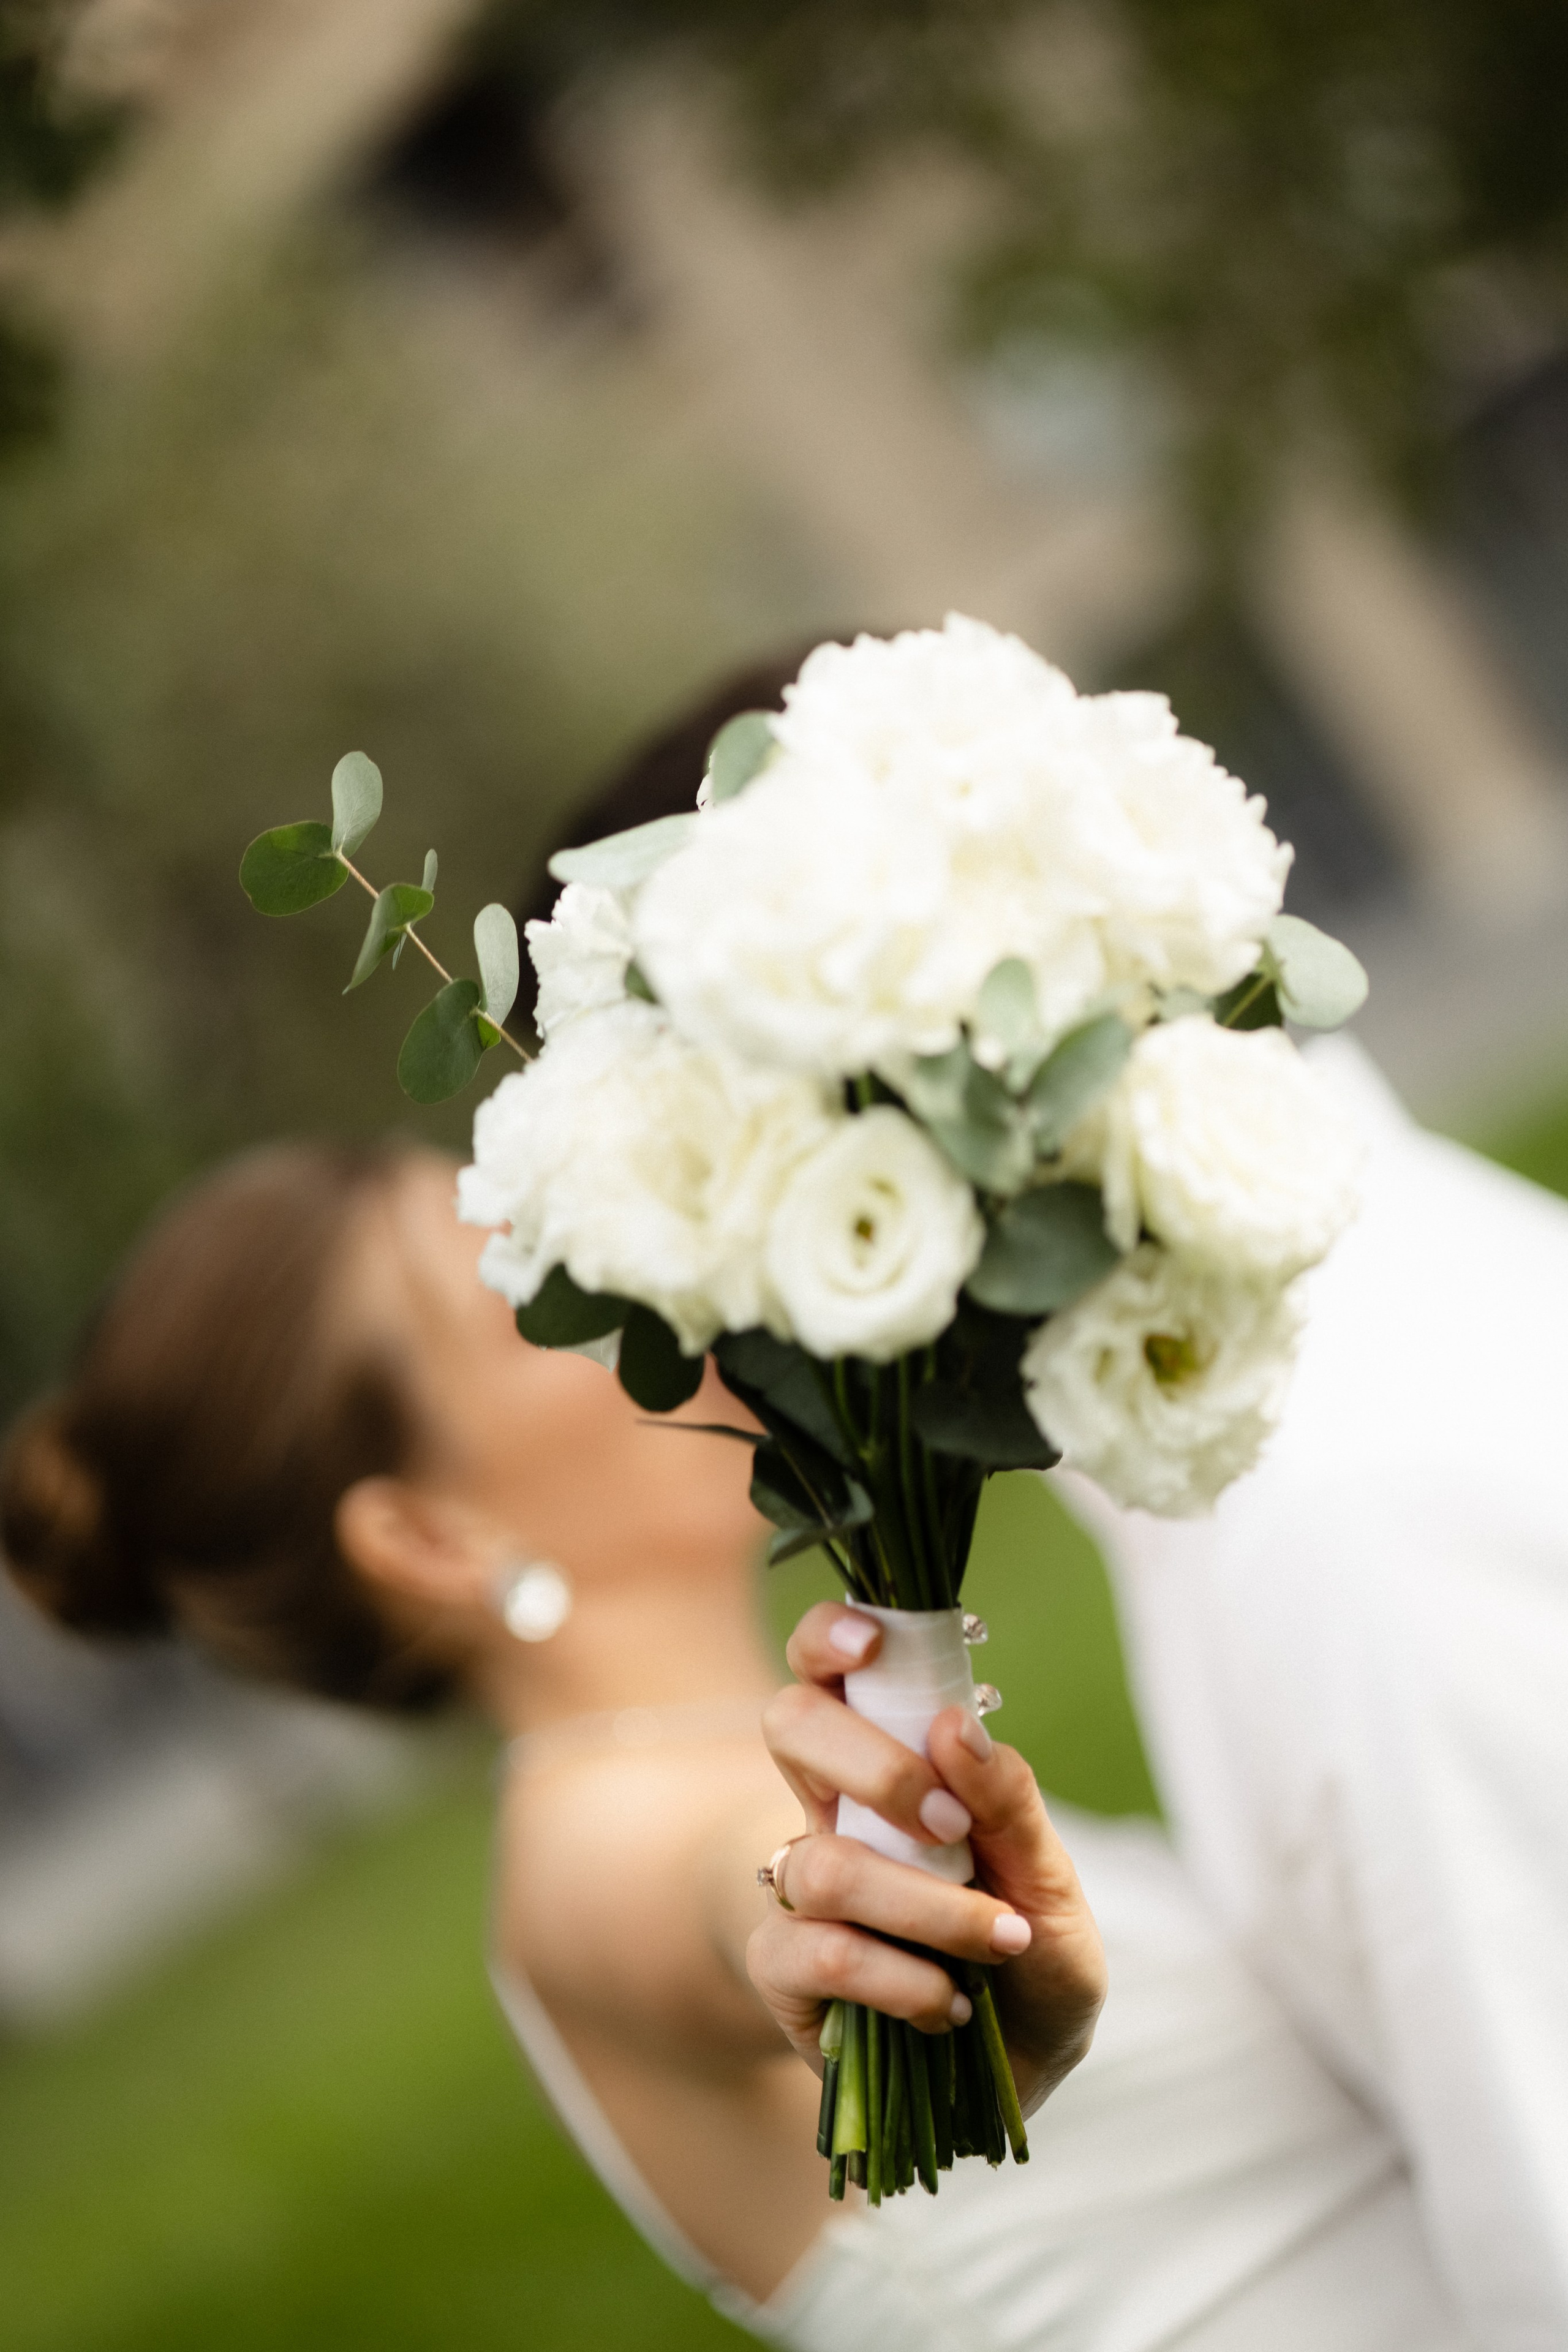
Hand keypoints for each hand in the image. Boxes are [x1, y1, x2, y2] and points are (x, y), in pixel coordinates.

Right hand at [747, 1603, 1106, 2117]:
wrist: (1026, 2072)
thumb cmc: (1034, 1958)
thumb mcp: (1052, 1882)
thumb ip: (1009, 1804)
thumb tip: (954, 1727)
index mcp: (891, 1766)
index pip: (829, 1669)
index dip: (828, 1636)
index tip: (871, 1644)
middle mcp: (833, 1814)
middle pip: (790, 1727)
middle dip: (872, 1765)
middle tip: (948, 1824)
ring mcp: (802, 1895)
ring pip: (818, 1863)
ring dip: (922, 1905)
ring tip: (992, 1939)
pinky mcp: (788, 1978)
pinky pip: (818, 1954)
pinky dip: (901, 1978)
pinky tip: (948, 2005)